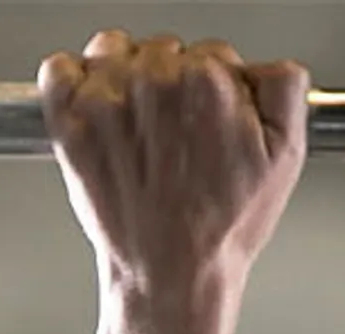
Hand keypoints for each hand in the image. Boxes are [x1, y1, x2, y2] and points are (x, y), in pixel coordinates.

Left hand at [42, 32, 309, 299]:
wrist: (170, 273)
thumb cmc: (222, 226)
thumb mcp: (286, 155)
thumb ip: (284, 88)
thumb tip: (268, 63)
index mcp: (207, 81)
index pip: (211, 53)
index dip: (216, 87)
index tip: (210, 118)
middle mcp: (153, 81)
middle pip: (162, 50)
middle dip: (172, 82)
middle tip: (177, 134)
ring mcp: (105, 98)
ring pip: (112, 51)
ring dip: (124, 76)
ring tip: (139, 126)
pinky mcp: (68, 119)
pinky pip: (59, 68)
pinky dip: (72, 82)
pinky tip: (98, 115)